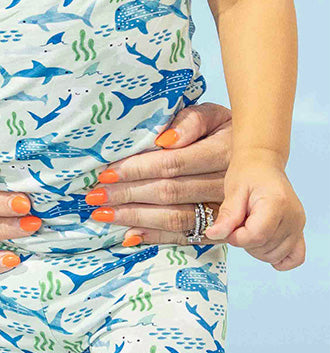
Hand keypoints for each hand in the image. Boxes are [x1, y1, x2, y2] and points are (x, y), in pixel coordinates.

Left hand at [87, 102, 231, 244]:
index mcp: (224, 152)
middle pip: (169, 192)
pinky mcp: (220, 229)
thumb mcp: (212, 115)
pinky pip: (186, 236)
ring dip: (135, 217)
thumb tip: (164, 139)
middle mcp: (226, 186)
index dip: (137, 169)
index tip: (106, 172)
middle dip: (127, 194)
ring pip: (176, 218)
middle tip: (95, 196)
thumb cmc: (223, 131)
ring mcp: (224, 212)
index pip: (172, 163)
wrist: (258, 159)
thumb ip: (190, 121)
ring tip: (103, 214)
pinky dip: (156, 237)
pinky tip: (130, 235)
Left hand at [205, 151, 305, 269]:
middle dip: (245, 241)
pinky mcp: (299, 230)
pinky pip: (295, 257)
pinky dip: (278, 257)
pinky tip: (263, 245)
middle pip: (265, 248)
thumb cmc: (247, 173)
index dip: (236, 237)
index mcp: (276, 204)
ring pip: (276, 256)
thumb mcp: (233, 190)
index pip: (256, 236)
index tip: (227, 227)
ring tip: (249, 227)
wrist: (263, 163)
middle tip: (238, 222)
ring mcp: (299, 225)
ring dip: (257, 249)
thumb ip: (227, 215)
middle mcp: (293, 217)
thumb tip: (214, 235)